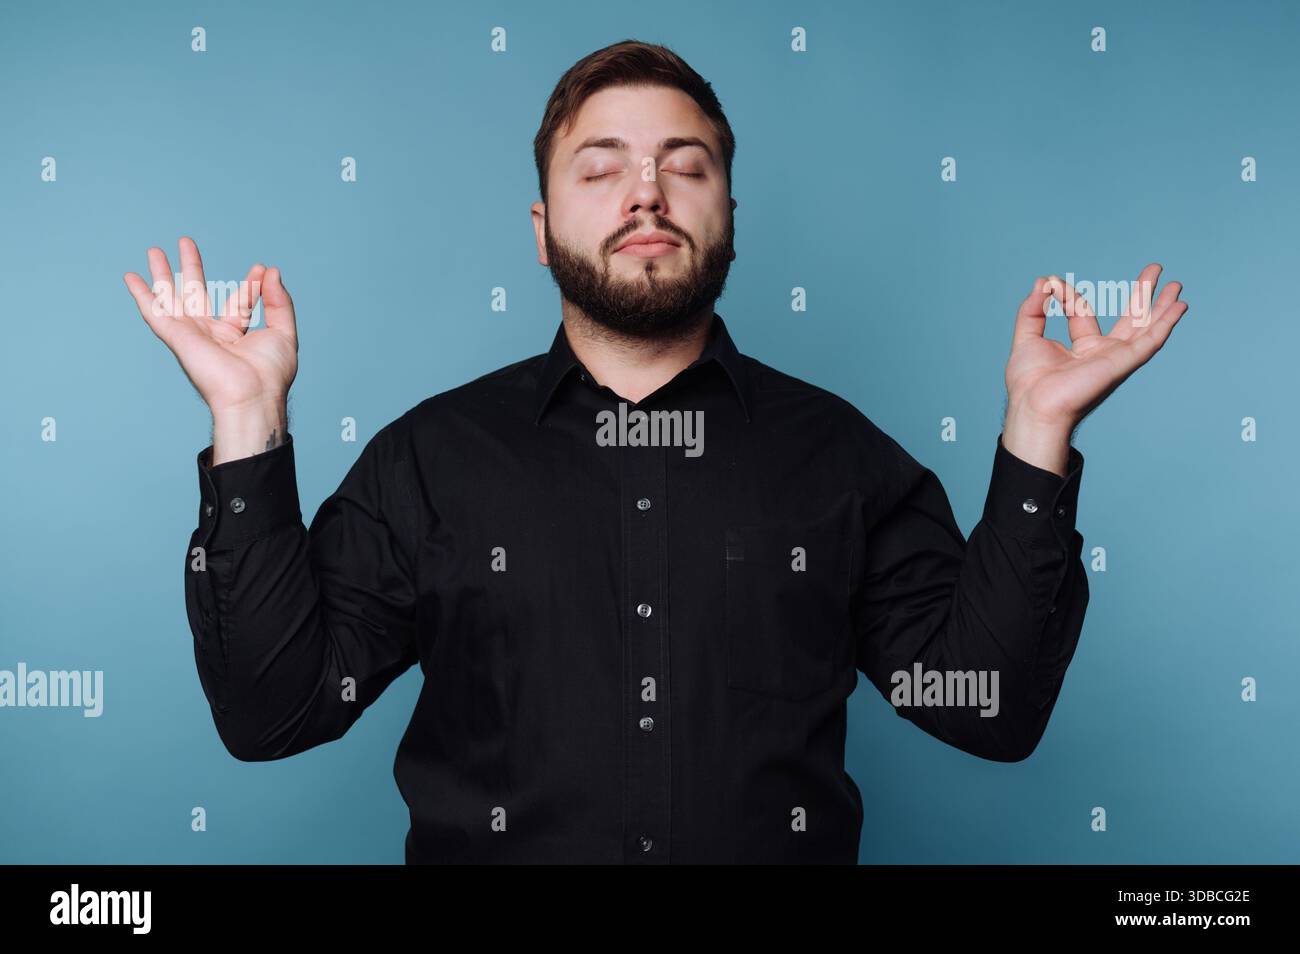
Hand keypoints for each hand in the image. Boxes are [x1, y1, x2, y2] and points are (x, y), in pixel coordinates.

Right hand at [124, 236, 297, 417]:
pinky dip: (142, 295)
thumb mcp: (283, 331)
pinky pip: (154, 312)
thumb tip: (272, 272)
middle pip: (196, 294)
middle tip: (186, 241)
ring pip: (172, 298)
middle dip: (191, 267)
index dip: (251, 286)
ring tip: (154, 250)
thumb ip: (278, 301)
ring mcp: (191, 334)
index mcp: (236, 335)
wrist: (252, 395)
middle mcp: (211, 334)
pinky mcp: (177, 337)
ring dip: (162, 274)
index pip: (239, 303)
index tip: (261, 270)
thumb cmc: (270, 372)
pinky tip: (131, 276)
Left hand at [1007, 262, 1187, 430]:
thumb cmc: (1028, 382)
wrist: (1034, 404)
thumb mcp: (1027, 337)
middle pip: (1129, 319)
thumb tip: (1042, 282)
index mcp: (1081, 347)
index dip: (1066, 294)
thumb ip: (1032, 309)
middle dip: (1142, 295)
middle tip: (1155, 270)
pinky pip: (1151, 342)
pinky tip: (1179, 308)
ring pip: (1146, 328)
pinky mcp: (1123, 363)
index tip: (1051, 283)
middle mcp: (1102, 352)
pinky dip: (1166, 324)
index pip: (1081, 311)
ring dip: (1162, 306)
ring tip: (1176, 285)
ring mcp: (1116, 358)